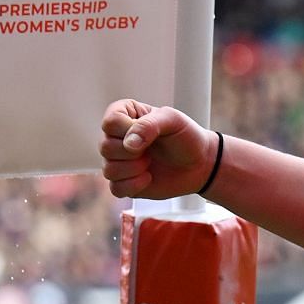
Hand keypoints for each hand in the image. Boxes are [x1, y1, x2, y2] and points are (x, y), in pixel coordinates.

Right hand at [98, 100, 212, 198]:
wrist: (199, 163)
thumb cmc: (186, 136)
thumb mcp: (172, 120)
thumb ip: (149, 125)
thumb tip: (128, 144)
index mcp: (125, 114)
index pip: (109, 122)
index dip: (127, 131)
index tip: (150, 134)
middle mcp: (117, 137)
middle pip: (105, 147)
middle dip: (132, 153)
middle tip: (151, 151)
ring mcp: (119, 161)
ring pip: (108, 170)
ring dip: (133, 170)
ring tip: (150, 163)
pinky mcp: (124, 182)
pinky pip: (115, 188)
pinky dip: (133, 185)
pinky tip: (149, 178)